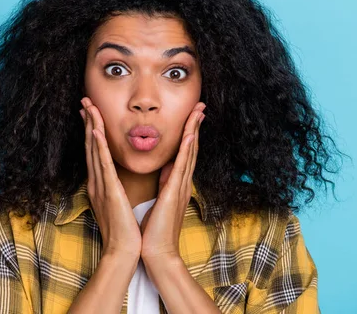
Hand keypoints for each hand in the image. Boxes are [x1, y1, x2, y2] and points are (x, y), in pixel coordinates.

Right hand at [80, 97, 141, 259]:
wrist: (124, 250)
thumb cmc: (124, 229)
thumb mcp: (118, 203)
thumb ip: (114, 187)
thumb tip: (115, 177)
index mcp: (100, 184)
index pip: (94, 152)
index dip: (91, 130)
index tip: (91, 113)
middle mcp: (96, 181)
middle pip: (90, 145)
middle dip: (88, 121)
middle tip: (85, 100)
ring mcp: (101, 185)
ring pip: (94, 150)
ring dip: (91, 126)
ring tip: (89, 107)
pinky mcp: (109, 191)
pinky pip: (103, 164)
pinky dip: (98, 146)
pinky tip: (96, 131)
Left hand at [139, 102, 205, 262]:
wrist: (157, 252)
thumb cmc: (155, 229)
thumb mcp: (161, 199)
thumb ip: (166, 183)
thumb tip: (166, 168)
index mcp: (177, 183)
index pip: (185, 152)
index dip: (190, 133)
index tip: (192, 115)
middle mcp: (182, 182)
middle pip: (191, 148)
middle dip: (195, 126)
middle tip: (200, 105)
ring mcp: (181, 187)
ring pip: (189, 153)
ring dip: (193, 131)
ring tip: (198, 112)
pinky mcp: (174, 193)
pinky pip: (181, 167)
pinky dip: (187, 150)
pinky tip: (189, 135)